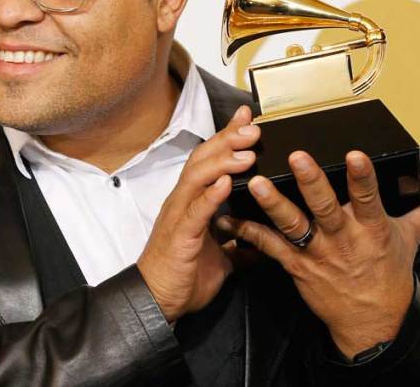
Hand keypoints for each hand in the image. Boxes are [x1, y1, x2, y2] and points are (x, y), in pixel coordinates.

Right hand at [137, 105, 259, 321]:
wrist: (157, 302)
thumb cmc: (185, 276)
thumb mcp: (222, 257)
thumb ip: (239, 244)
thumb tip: (261, 244)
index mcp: (193, 201)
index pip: (210, 160)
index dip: (228, 137)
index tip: (248, 118)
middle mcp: (183, 201)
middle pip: (203, 159)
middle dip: (228, 139)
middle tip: (253, 126)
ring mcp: (179, 215)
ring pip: (197, 177)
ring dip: (222, 161)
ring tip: (247, 150)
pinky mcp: (180, 235)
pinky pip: (195, 211)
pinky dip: (210, 195)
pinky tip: (225, 183)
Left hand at [216, 150, 419, 357]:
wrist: (371, 323)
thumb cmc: (386, 279)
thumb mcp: (408, 244)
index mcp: (371, 229)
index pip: (369, 198)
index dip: (362, 177)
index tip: (354, 154)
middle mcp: (342, 239)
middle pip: (325, 208)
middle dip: (311, 183)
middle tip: (297, 158)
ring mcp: (317, 253)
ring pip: (293, 226)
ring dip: (273, 204)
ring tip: (256, 183)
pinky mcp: (296, 266)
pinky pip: (269, 247)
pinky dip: (247, 232)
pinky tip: (227, 218)